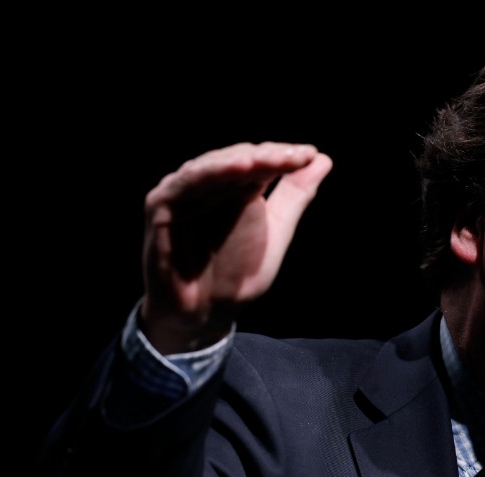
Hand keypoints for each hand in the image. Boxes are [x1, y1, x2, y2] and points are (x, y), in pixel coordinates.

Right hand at [139, 142, 332, 353]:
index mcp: (235, 187)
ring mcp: (183, 192)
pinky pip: (186, 183)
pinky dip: (211, 173)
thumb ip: (294, 197)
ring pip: (214, 166)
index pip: (261, 161)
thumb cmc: (236, 276)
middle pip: (240, 158)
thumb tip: (323, 159)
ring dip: (245, 160)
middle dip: (270, 156)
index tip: (311, 155)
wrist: (205, 314)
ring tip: (273, 158)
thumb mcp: (275, 233)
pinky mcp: (161, 206)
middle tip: (299, 156)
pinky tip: (239, 168)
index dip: (285, 156)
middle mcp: (208, 184)